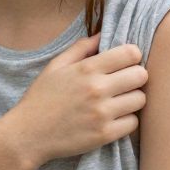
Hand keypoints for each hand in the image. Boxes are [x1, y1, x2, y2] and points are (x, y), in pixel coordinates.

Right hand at [0, 34, 146, 167]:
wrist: (28, 135)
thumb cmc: (41, 98)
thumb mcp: (55, 66)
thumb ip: (80, 48)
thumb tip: (102, 34)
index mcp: (86, 69)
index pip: (131, 54)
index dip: (132, 56)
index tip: (125, 63)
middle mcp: (97, 89)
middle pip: (141, 75)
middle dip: (135, 77)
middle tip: (124, 83)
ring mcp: (102, 113)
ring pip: (140, 100)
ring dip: (132, 99)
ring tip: (119, 101)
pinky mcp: (105, 134)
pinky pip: (133, 123)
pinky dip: (127, 120)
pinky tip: (114, 118)